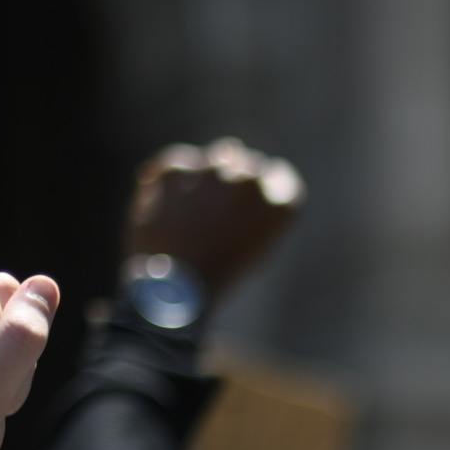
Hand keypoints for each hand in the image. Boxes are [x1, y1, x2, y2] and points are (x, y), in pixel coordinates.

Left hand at [125, 138, 304, 298]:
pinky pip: (178, 162)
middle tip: (216, 213)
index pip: (280, 177)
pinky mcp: (174, 171)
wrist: (172, 291)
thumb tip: (240, 163)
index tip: (249, 201)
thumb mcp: (255, 247)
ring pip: (214, 159)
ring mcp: (210, 172)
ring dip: (206, 177)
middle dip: (235, 181)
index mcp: (278, 206)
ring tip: (191, 212)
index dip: (265, 186)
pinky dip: (174, 178)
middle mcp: (249, 182)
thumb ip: (258, 208)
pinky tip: (170, 201)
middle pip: (248, 164)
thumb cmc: (219, 275)